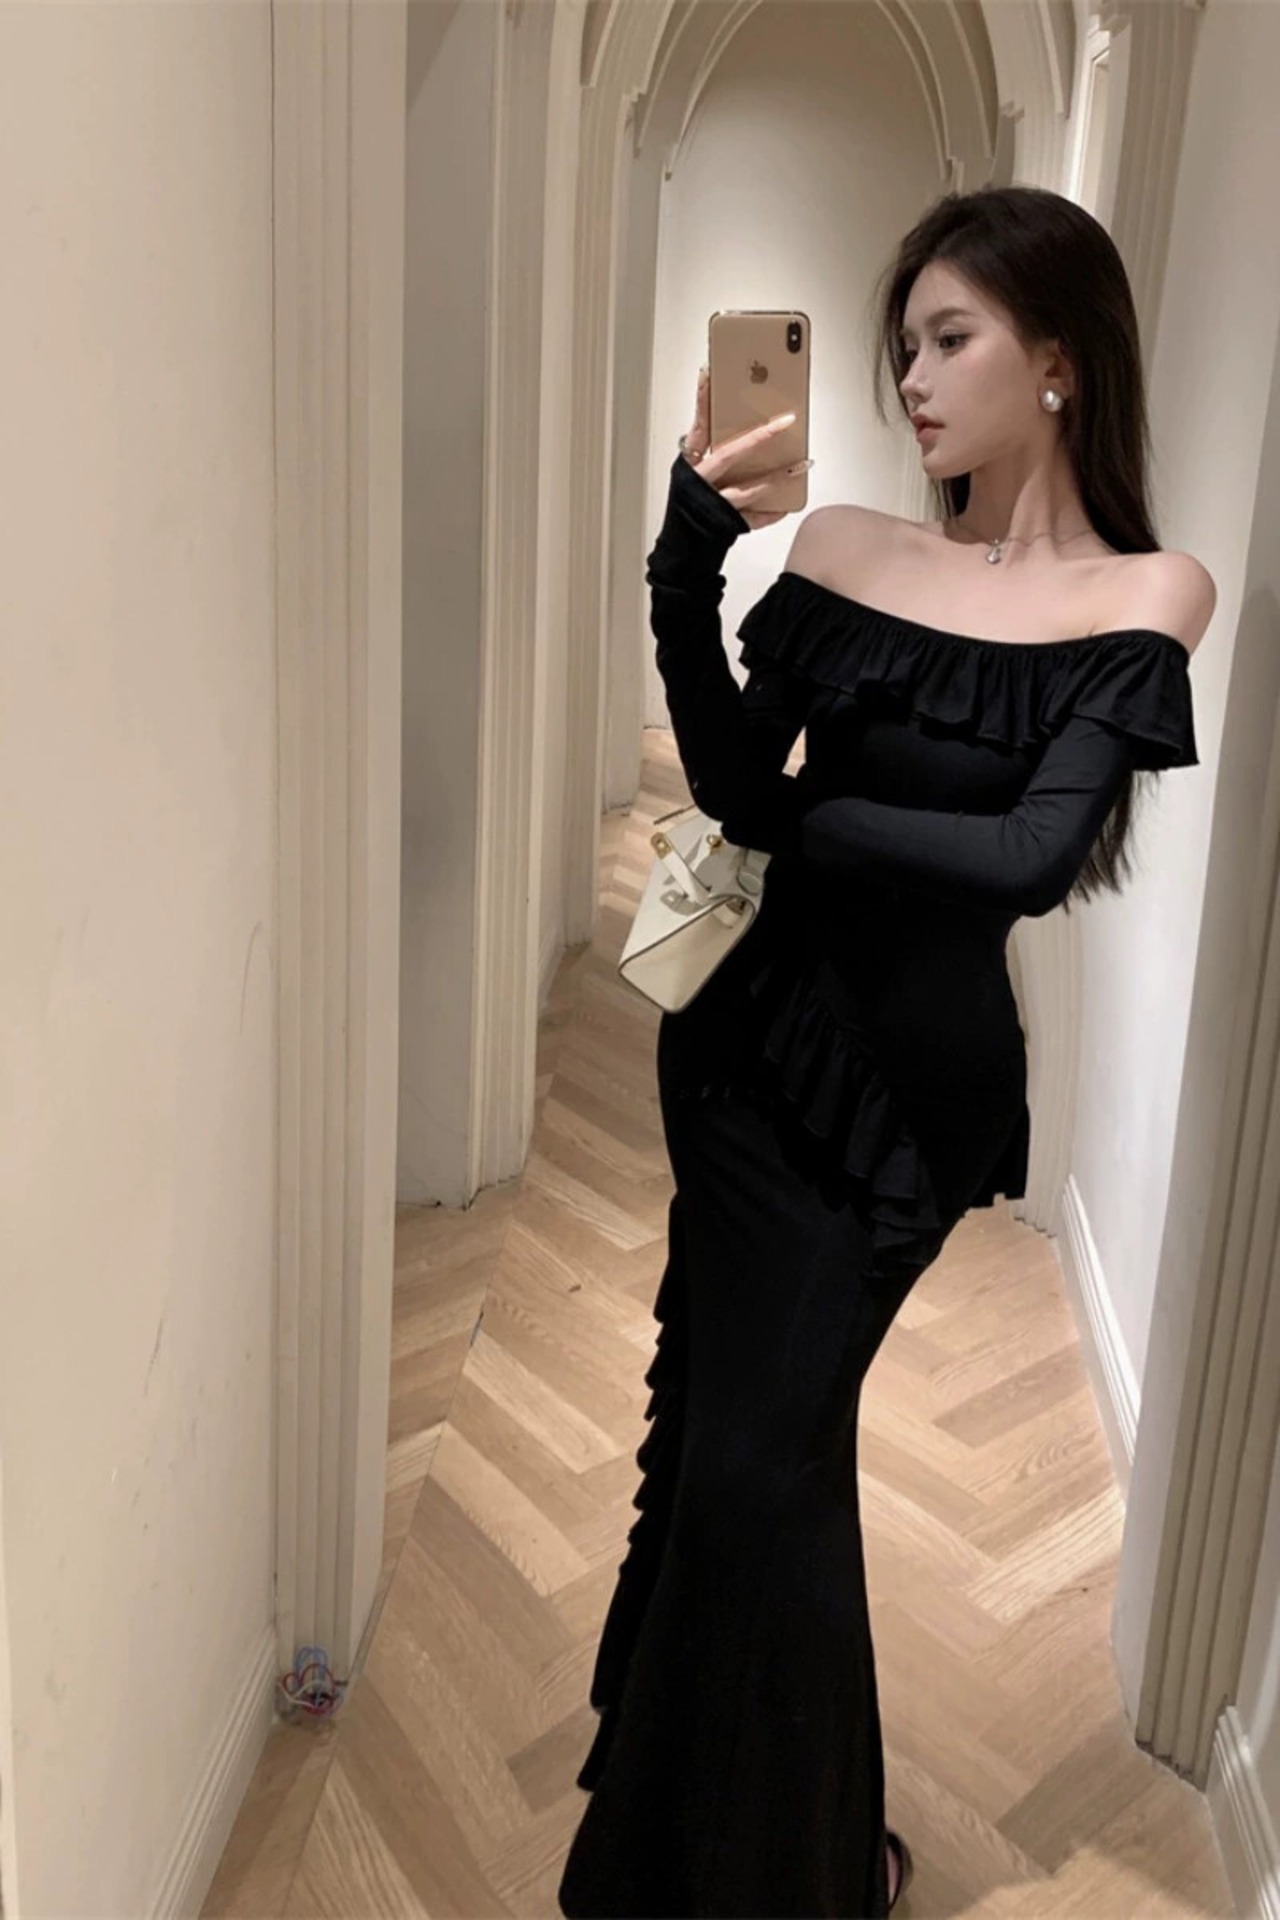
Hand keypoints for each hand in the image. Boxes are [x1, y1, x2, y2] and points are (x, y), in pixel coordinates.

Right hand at [680, 366, 812, 530]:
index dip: (703, 400)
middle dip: (759, 437)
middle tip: (786, 421)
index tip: (710, 373)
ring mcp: (713, 505)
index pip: (699, 426)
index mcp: (689, 466)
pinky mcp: (725, 525)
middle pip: (730, 454)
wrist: (679, 554)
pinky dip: (771, 512)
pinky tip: (787, 506)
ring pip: (748, 488)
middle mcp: (699, 483)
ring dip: (777, 477)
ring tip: (801, 465)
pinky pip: (754, 518)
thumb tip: (745, 430)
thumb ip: (709, 451)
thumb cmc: (688, 510)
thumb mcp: (691, 475)